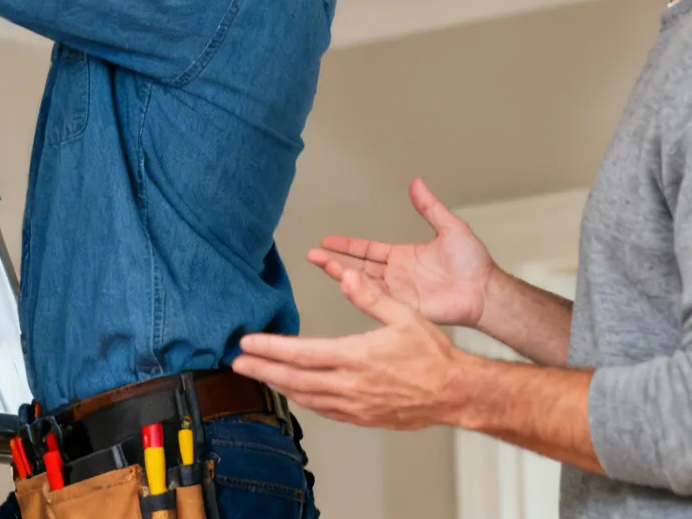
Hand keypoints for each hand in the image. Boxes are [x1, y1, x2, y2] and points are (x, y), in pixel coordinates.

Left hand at [233, 268, 473, 430]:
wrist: (456, 393)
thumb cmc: (433, 355)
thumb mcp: (405, 315)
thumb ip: (372, 296)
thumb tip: (348, 275)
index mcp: (356, 356)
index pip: (301, 353)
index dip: (270, 349)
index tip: (247, 343)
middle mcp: (350, 385)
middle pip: (294, 379)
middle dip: (261, 370)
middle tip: (235, 363)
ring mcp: (355, 405)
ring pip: (305, 397)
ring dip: (278, 385)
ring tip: (257, 375)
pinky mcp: (362, 417)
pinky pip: (324, 410)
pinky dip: (303, 400)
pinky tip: (293, 391)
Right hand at [309, 178, 495, 327]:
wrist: (485, 289)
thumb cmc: (473, 263)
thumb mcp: (449, 227)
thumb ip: (429, 207)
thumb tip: (416, 182)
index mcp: (402, 257)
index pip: (367, 250)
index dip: (347, 245)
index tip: (326, 240)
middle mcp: (396, 276)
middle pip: (358, 267)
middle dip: (333, 260)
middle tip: (312, 255)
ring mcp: (399, 293)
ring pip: (363, 283)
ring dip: (342, 273)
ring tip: (322, 264)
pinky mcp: (405, 308)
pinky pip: (379, 300)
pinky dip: (362, 292)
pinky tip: (346, 282)